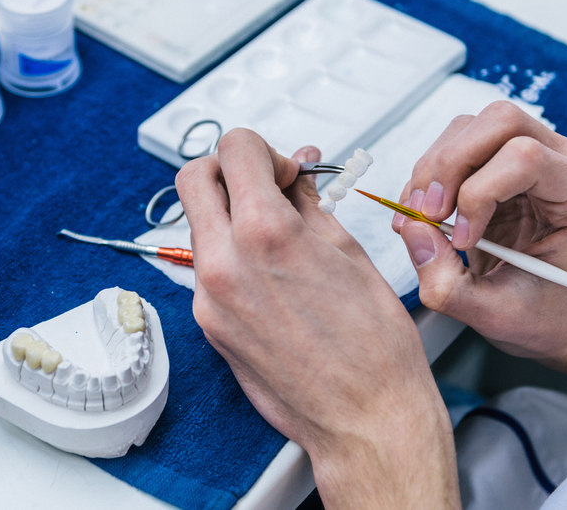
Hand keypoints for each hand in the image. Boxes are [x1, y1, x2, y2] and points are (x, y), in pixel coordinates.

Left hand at [176, 129, 457, 508]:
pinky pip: (205, 267)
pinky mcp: (208, 324)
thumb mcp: (349, 252)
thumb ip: (308, 203)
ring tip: (275, 232)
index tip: (284, 169)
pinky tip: (269, 269)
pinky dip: (229, 253)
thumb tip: (295, 175)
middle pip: (194, 178)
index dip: (264, 149)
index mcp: (265, 234)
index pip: (234, 148)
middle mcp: (224, 263)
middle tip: (264, 185)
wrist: (365, 417)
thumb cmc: (373, 348)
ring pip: (197, 223)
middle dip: (228, 169)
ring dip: (227, 213)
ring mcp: (208, 297)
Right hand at [394, 102, 566, 365]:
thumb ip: (448, 283)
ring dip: (432, 172)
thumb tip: (414, 231)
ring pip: (468, 128)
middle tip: (428, 216)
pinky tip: (423, 217)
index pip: (527, 157)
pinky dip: (425, 179)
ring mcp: (527, 153)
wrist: (547, 310)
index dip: (480, 193)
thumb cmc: (541, 311)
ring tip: (423, 221)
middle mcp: (561, 162)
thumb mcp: (496, 316)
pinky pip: (450, 145)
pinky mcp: (494, 160)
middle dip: (450, 166)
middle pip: (499, 122)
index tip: (463, 240)